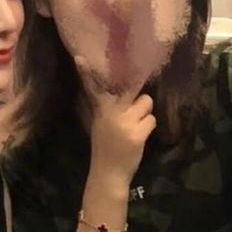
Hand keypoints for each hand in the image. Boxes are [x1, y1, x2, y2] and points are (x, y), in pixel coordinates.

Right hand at [75, 56, 155, 185]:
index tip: (79, 58)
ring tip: (136, 125)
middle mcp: (111, 114)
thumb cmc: (106, 148)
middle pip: (132, 90)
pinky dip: (148, 127)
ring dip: (145, 113)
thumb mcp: (100, 125)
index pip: (93, 89)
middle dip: (136, 98)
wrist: (109, 173)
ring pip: (146, 103)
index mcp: (99, 111)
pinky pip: (152, 120)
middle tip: (133, 108)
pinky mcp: (137, 134)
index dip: (86, 73)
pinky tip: (140, 136)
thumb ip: (108, 108)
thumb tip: (125, 93)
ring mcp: (125, 123)